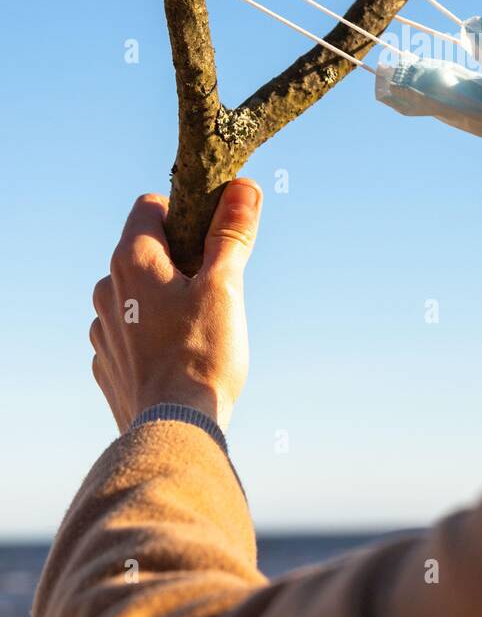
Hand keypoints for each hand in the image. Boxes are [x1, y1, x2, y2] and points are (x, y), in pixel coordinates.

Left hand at [90, 180, 261, 432]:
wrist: (174, 430)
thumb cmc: (202, 355)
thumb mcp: (226, 286)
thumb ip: (231, 233)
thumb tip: (244, 186)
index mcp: (132, 259)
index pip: (150, 206)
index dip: (185, 214)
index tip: (212, 238)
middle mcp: (107, 288)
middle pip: (146, 250)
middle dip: (180, 260)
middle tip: (215, 288)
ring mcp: (103, 329)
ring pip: (136, 293)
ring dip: (164, 298)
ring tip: (200, 327)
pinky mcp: (107, 364)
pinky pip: (130, 332)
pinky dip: (151, 334)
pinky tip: (179, 356)